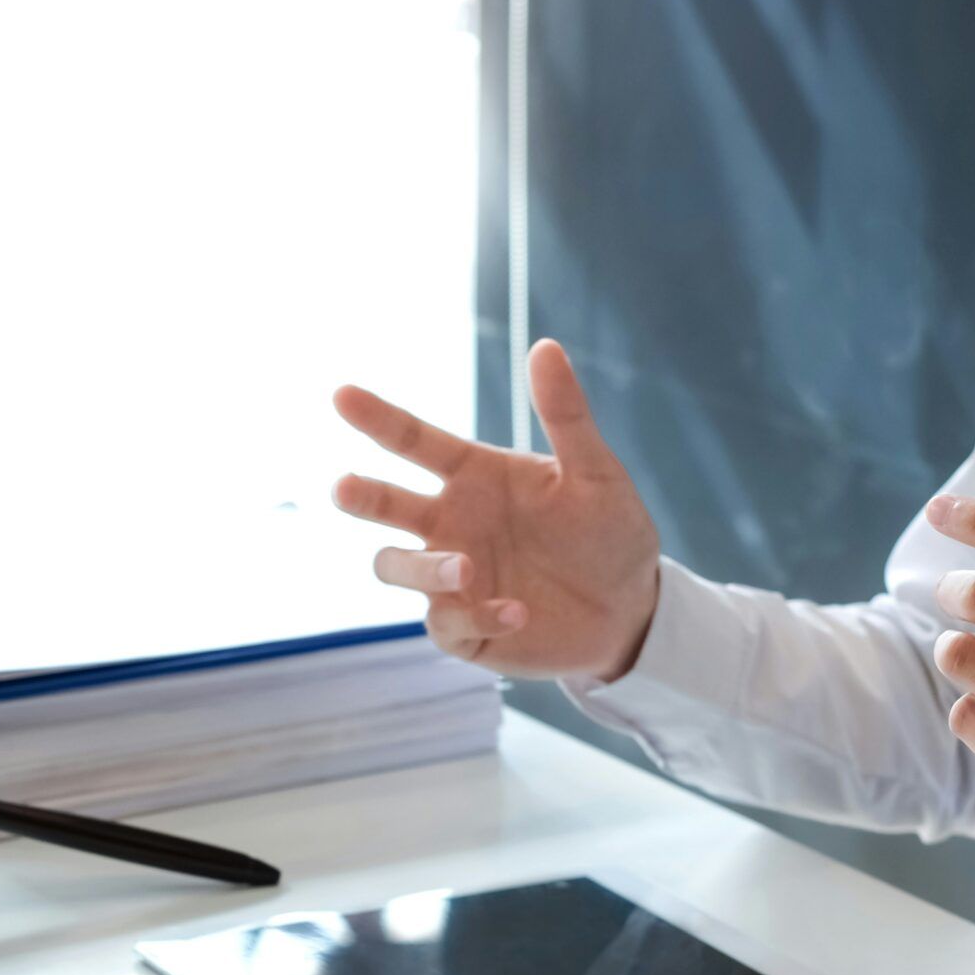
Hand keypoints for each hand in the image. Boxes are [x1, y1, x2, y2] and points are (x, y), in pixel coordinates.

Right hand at [333, 338, 662, 680]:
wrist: (631, 608)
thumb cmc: (609, 533)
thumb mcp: (596, 472)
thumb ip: (566, 415)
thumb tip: (544, 346)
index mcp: (472, 477)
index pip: (414, 442)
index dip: (378, 418)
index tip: (343, 395)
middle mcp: (450, 524)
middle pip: (386, 506)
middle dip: (363, 496)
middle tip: (346, 487)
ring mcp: (451, 579)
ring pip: (399, 568)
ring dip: (424, 568)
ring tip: (465, 568)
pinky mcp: (464, 629)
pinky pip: (446, 623)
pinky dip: (478, 616)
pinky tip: (519, 610)